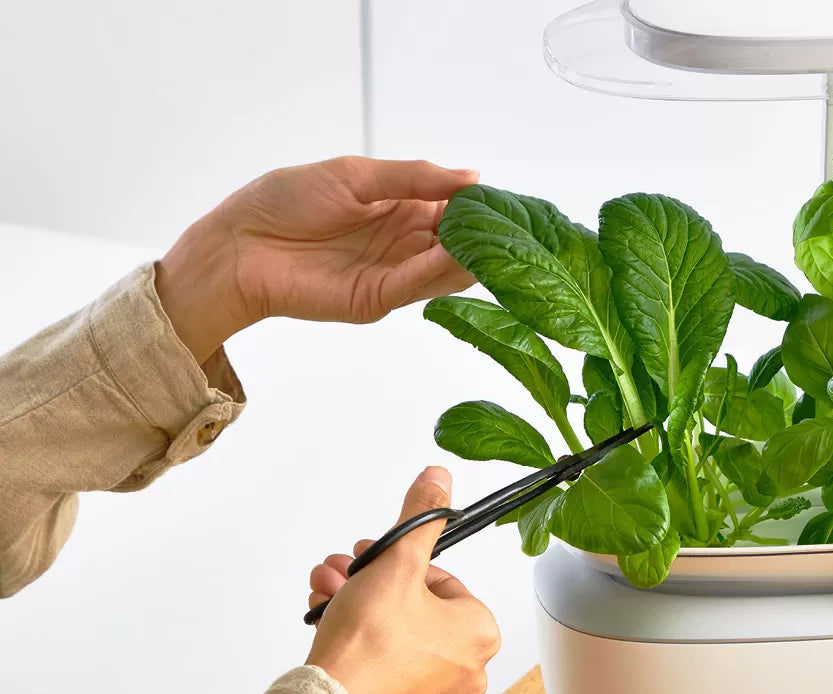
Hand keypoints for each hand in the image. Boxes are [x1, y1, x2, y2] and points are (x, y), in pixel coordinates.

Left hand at [155, 157, 480, 360]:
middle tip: (516, 231)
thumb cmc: (285, 201)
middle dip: (488, 237)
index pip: (457, 210)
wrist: (237, 244)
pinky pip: (416, 286)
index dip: (483, 207)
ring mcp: (393, 275)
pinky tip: (456, 255)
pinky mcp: (376, 300)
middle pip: (460, 244)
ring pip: (447, 269)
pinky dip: (438, 272)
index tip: (509, 204)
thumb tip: (472, 178)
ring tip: (495, 243)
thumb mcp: (356, 175)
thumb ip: (415, 178)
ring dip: (472, 257)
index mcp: (402, 208)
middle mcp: (404, 243)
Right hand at [305, 467, 500, 693]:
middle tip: (343, 572)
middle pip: (415, 607)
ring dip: (359, 607)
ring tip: (326, 593)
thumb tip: (438, 480)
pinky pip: (386, 667)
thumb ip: (421, 518)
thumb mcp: (396, 564)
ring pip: (396, 635)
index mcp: (481, 633)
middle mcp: (469, 671)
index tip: (371, 558)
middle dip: (371, 583)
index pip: (441, 580)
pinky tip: (328, 627)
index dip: (399, 565)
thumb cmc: (368, 645)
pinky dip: (360, 644)